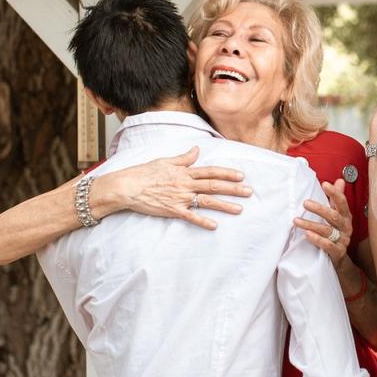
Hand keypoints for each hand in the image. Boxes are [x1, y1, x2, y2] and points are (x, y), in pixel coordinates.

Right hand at [105, 147, 252, 229]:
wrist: (127, 186)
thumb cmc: (143, 173)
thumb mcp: (164, 161)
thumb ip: (183, 158)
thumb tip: (196, 150)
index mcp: (184, 171)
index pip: (210, 171)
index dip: (227, 173)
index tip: (241, 176)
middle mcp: (185, 184)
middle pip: (214, 186)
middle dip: (233, 189)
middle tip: (249, 192)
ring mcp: (180, 198)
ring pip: (207, 201)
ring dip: (224, 205)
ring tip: (239, 209)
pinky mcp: (172, 210)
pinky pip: (191, 217)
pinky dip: (203, 221)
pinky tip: (215, 226)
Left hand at [294, 179, 352, 267]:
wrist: (339, 258)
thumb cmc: (336, 233)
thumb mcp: (337, 215)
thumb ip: (336, 199)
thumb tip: (339, 181)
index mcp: (346, 216)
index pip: (342, 202)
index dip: (335, 193)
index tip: (325, 184)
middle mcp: (346, 227)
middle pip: (333, 216)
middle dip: (319, 209)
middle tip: (305, 203)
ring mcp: (343, 240)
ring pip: (327, 231)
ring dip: (311, 225)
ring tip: (296, 221)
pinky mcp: (338, 252)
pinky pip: (328, 246)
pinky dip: (318, 240)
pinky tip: (307, 235)